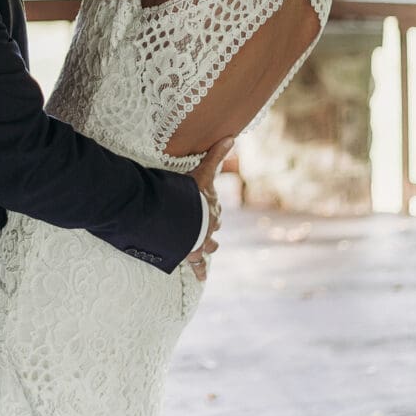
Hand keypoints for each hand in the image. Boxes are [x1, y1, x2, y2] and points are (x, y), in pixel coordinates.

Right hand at [187, 136, 232, 280]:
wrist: (183, 221)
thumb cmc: (191, 196)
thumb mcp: (203, 173)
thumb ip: (215, 155)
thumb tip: (232, 136)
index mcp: (210, 207)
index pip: (213, 207)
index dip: (210, 207)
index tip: (209, 206)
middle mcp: (209, 225)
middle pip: (213, 227)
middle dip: (211, 226)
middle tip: (207, 227)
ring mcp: (201, 241)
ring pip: (208, 245)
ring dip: (208, 246)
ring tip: (208, 248)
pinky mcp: (192, 254)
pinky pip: (197, 265)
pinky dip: (200, 271)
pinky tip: (202, 280)